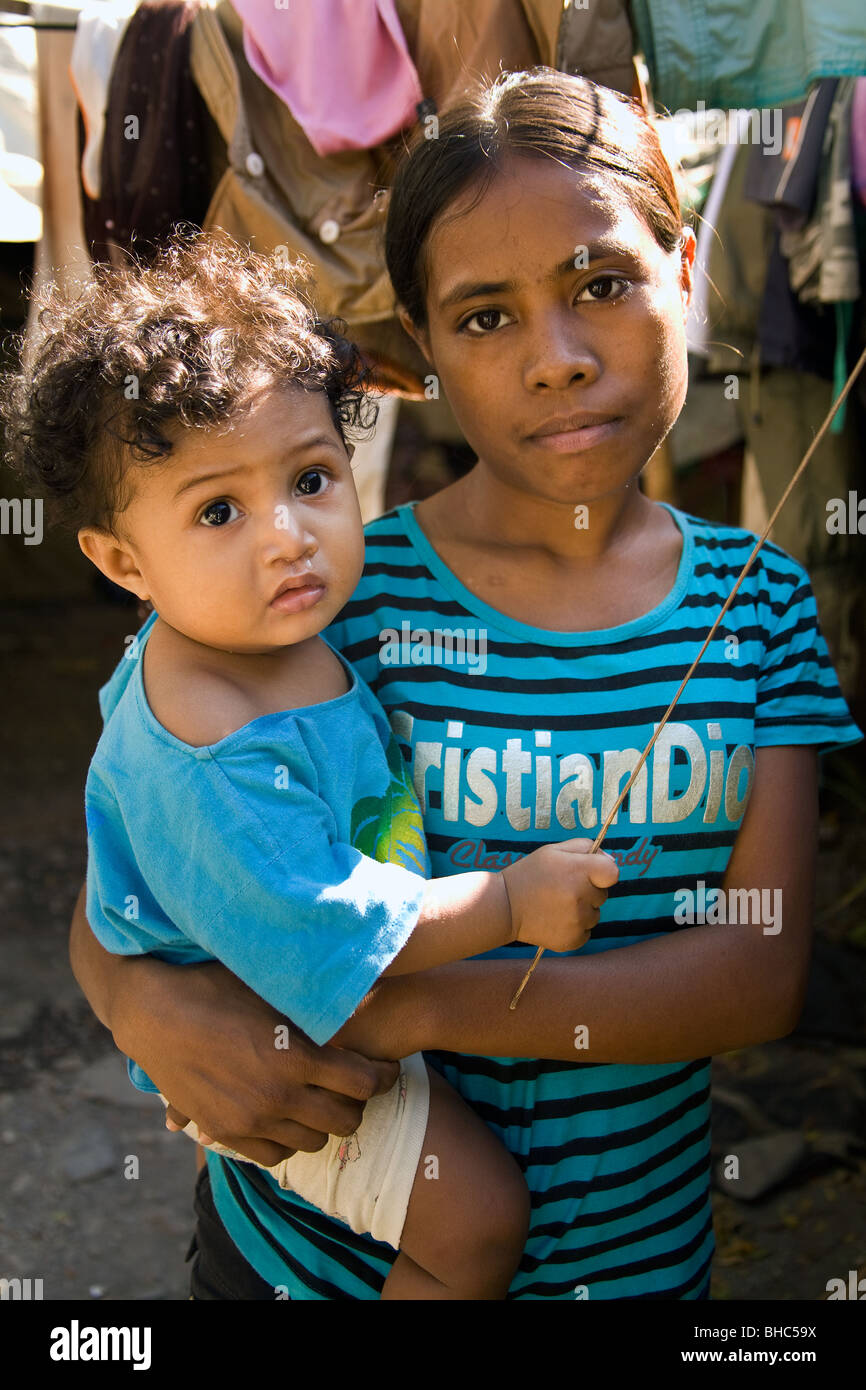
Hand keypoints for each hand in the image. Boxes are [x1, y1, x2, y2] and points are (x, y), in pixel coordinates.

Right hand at [112, 956, 399, 1165]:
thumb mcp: (271, 991)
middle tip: (352, 1085)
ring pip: (314, 1142)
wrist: (154, 1014)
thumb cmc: (216, 988)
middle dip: (357, 1103)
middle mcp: (278, 1095)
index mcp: (295, 1056)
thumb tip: (359, 996)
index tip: (383, 1068)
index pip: (364, 1082)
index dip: (382, 1076)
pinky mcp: (226, 1132)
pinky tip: (287, 1117)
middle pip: (346, 1119)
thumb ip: (312, 1007)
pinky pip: (276, 1156)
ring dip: (323, 1122)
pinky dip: (288, 1140)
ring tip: (319, 1099)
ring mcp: (251, 1119)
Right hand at [503, 839, 618, 952]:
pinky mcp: (573, 940)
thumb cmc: (529, 874)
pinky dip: (574, 927)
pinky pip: (586, 932)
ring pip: (594, 914)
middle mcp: (581, 897)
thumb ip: (584, 847)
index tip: (588, 873)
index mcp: (579, 871)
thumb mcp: (553, 851)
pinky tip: (555, 920)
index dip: (602, 872)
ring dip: (581, 910)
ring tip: (555, 905)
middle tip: (562, 889)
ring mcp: (577, 921)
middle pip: (602, 894)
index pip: (612, 873)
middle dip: (588, 890)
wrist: (503, 907)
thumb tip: (610, 860)